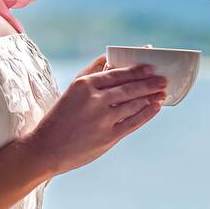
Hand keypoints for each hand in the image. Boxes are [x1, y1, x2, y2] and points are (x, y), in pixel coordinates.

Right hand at [23, 55, 166, 176]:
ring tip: (162, 92)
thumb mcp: (71, 90)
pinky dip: (147, 113)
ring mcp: (103, 119)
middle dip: (150, 83)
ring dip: (151, 97)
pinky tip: (155, 107)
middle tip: (163, 79)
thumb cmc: (58, 118)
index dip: (137, 71)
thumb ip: (91, 73)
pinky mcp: (108, 137)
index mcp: (85, 85)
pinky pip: (133, 122)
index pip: (117, 74)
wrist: (46, 149)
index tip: (150, 68)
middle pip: (130, 88)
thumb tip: (109, 59)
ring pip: (134, 104)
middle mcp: (95, 100)